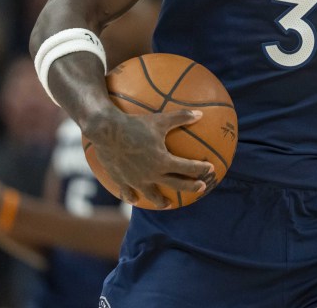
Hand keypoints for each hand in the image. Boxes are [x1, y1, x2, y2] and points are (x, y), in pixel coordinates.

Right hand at [82, 108, 215, 208]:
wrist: (106, 131)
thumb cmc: (135, 124)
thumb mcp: (160, 119)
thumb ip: (181, 117)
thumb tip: (200, 113)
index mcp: (163, 161)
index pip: (188, 168)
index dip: (201, 169)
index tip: (211, 169)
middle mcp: (151, 175)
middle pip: (176, 185)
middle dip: (191, 187)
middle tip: (202, 188)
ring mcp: (136, 180)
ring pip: (152, 195)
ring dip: (162, 201)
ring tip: (168, 204)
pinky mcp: (121, 181)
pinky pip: (129, 193)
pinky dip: (133, 197)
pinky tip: (135, 199)